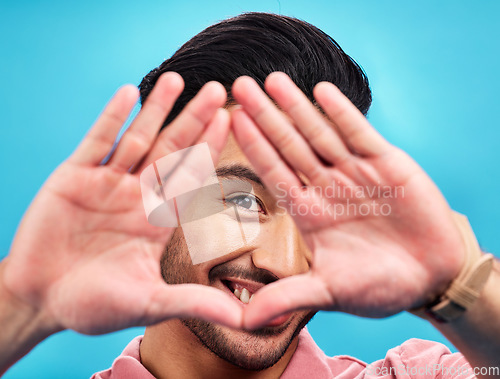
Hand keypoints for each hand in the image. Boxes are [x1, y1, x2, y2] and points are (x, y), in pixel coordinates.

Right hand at [2, 72, 241, 334]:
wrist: (40, 300)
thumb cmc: (93, 305)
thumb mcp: (150, 304)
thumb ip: (195, 302)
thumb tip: (246, 320)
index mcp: (158, 220)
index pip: (191, 177)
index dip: (211, 149)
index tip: (232, 122)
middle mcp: (137, 195)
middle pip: (171, 150)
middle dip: (193, 120)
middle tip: (218, 90)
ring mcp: (107, 182)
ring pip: (138, 138)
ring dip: (157, 109)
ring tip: (179, 79)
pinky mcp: (74, 176)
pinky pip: (96, 141)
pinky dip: (112, 118)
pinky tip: (129, 93)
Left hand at [231, 72, 465, 327]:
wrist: (431, 276)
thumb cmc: (380, 286)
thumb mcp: (330, 292)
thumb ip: (289, 297)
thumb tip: (244, 321)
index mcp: (308, 212)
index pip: (273, 172)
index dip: (252, 146)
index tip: (229, 120)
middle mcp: (326, 186)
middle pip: (289, 144)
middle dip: (265, 116)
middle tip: (238, 85)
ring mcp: (354, 172)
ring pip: (319, 133)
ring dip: (296, 106)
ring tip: (272, 79)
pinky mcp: (387, 163)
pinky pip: (359, 133)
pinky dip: (342, 113)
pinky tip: (321, 91)